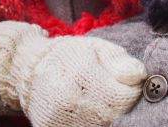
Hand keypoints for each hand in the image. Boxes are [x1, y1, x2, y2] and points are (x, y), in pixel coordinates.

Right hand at [0, 22, 145, 126]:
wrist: (29, 68)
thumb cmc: (69, 56)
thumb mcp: (96, 48)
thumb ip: (119, 61)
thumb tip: (138, 76)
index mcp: (85, 77)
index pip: (127, 97)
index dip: (130, 90)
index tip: (121, 83)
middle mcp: (72, 102)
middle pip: (116, 118)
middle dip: (117, 107)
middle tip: (106, 95)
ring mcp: (61, 121)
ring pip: (101, 126)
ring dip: (104, 119)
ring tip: (94, 104)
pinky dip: (88, 124)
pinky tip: (84, 115)